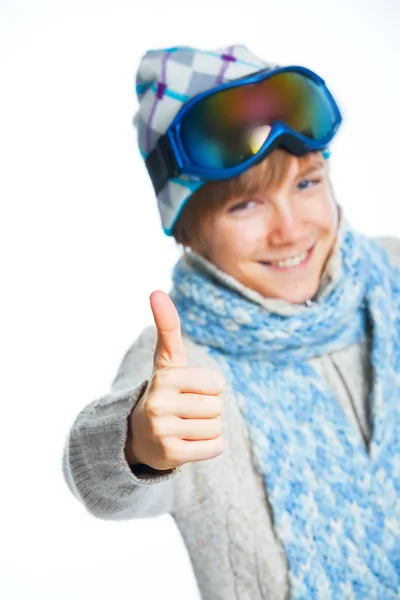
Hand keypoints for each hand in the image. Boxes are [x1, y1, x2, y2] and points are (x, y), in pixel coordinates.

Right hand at [125, 291, 224, 470]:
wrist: (139, 435)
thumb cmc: (164, 392)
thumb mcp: (167, 360)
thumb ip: (167, 326)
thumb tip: (156, 291)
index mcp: (165, 378)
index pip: (217, 384)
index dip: (209, 388)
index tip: (189, 391)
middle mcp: (160, 404)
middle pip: (217, 407)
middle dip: (208, 409)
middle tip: (185, 411)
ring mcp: (162, 431)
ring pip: (216, 428)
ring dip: (207, 429)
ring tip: (185, 426)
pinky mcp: (170, 455)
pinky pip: (213, 448)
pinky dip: (208, 447)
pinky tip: (187, 442)